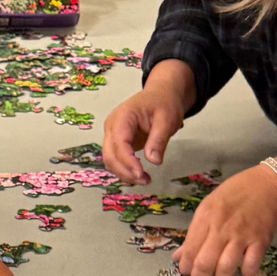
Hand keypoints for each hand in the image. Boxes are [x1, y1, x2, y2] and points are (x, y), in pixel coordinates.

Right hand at [102, 61, 192, 183]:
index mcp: (123, 117)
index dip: (128, 162)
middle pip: (109, 155)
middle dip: (125, 171)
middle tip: (144, 180)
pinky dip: (124, 169)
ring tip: (144, 180)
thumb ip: (158, 140)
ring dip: (124, 173)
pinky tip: (138, 175)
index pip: (120, 144)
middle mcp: (112, 126)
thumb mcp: (166, 120)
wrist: (161, 94)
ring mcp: (113, 134)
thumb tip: (154, 161)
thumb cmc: (163, 102)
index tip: (141, 174)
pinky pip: (115, 158)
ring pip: (110, 159)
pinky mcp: (118, 141)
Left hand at [172, 162, 276, 275]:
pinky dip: (245, 272)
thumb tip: (179, 256)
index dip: (186, 266)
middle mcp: (222, 227)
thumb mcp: (209, 205)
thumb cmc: (236, 193)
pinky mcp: (261, 241)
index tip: (187, 270)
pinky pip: (250, 266)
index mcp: (206, 216)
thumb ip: (194, 232)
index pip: (190, 249)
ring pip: (225, 268)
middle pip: (205, 263)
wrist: (269, 185)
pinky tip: (243, 268)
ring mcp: (242, 235)